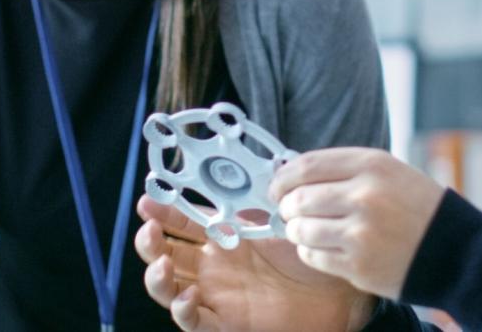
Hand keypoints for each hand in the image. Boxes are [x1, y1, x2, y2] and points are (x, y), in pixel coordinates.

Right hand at [134, 195, 374, 331]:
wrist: (333, 288)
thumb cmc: (306, 250)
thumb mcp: (277, 218)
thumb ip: (254, 199)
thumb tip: (236, 165)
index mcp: (222, 236)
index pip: (182, 221)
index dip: (163, 211)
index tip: (147, 200)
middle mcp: (212, 265)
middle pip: (166, 254)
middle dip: (150, 243)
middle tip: (150, 230)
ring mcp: (216, 294)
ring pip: (170, 290)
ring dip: (158, 278)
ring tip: (162, 265)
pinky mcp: (227, 321)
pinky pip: (195, 322)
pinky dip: (185, 311)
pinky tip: (189, 297)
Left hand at [269, 147, 445, 299]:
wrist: (456, 250)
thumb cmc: (417, 206)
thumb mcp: (387, 170)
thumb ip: (343, 168)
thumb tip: (294, 174)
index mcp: (372, 164)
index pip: (308, 165)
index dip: (284, 176)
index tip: (276, 184)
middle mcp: (364, 195)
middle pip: (300, 197)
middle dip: (286, 205)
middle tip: (289, 209)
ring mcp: (361, 232)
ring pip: (302, 229)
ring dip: (295, 229)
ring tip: (303, 228)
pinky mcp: (359, 265)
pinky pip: (313, 256)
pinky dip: (309, 251)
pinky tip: (320, 246)